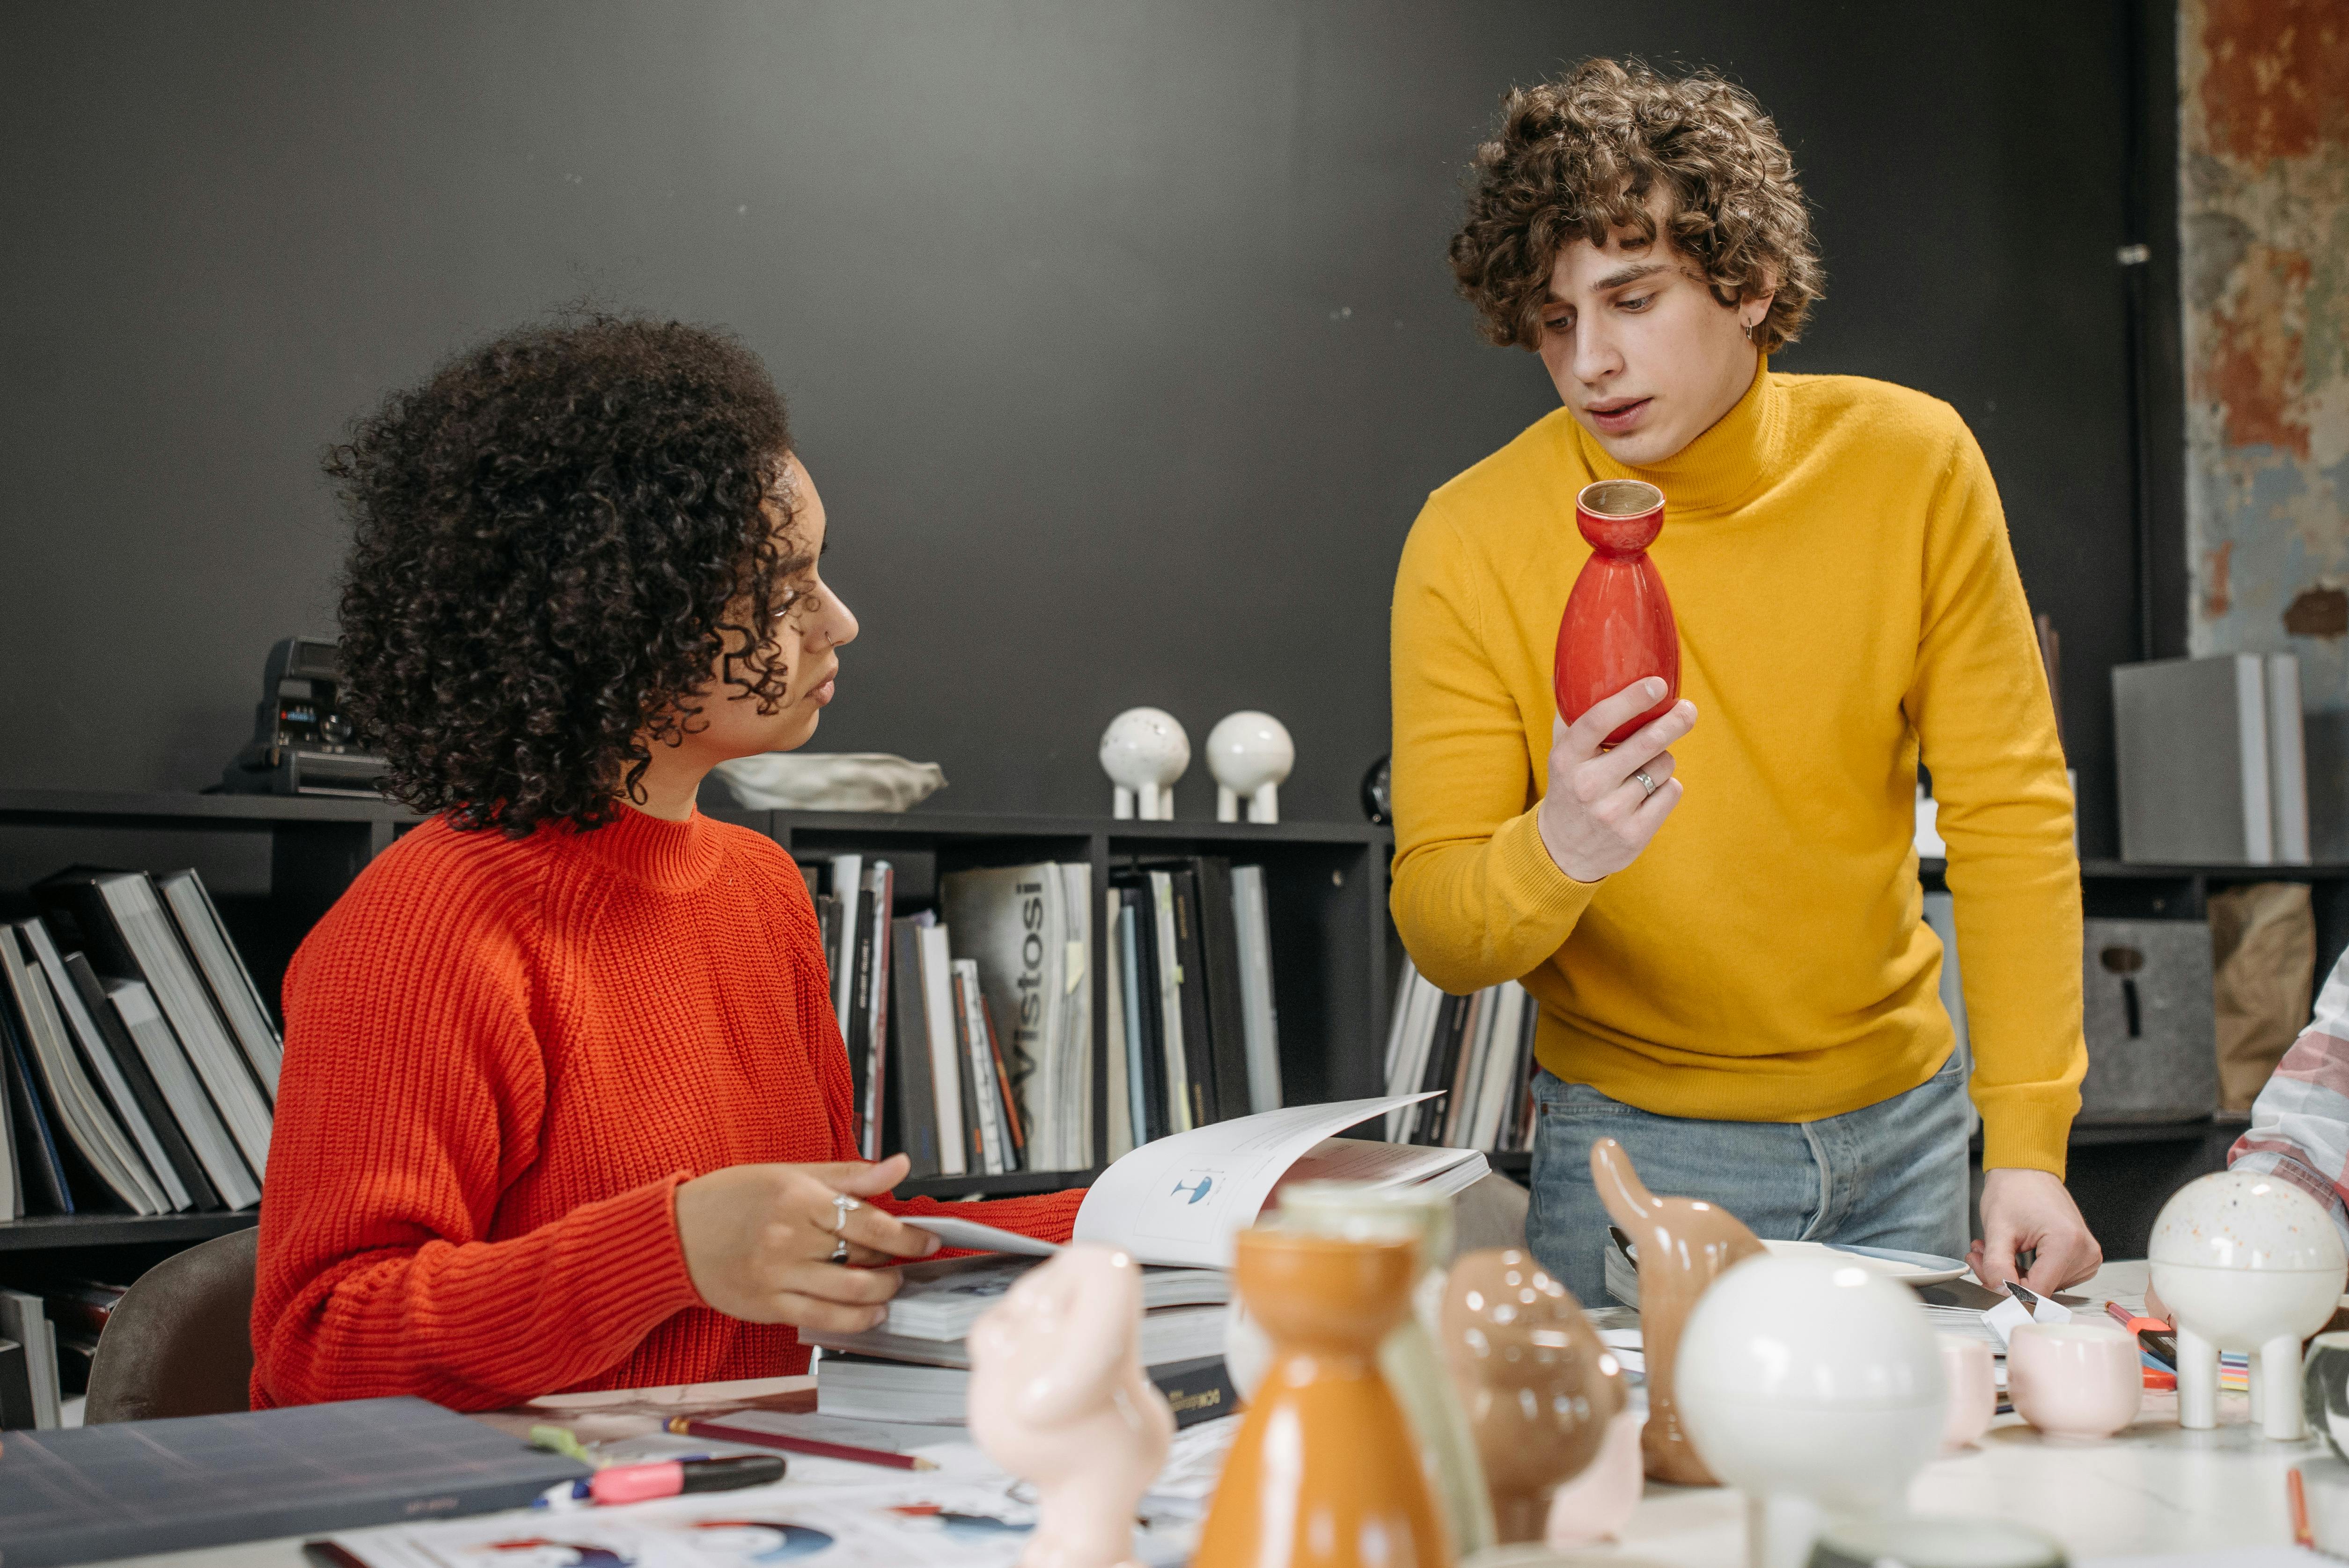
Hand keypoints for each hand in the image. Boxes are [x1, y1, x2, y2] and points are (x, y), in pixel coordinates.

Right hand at [673, 1153, 941, 1330]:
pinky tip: (869, 1313)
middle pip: (864, 1258)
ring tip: (890, 1287)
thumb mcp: (790, 1174)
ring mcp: (777, 1275)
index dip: (908, 1236)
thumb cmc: (731, 1199)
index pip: (870, 1222)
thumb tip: (898, 1166)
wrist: (675, 1235)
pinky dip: (856, 1320)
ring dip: (882, 1294)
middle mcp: (789, 1237)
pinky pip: (824, 1319)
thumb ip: (849, 1175)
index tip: (928, 1241)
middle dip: (895, 1264)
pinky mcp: (767, 1306)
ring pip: (850, 1293)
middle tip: (905, 1262)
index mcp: (798, 1198)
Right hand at [1537, 679, 1697, 882]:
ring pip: (1663, 767)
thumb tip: (1579, 672)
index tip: (1658, 684)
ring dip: (1663, 760)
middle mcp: (1587, 785)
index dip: (1632, 699)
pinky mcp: (1634, 834)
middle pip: (1646, 743)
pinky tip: (1648, 792)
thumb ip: (1573, 719)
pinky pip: (1671, 792)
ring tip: (1646, 768)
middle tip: (1688, 710)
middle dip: (1674, 722)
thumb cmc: (1570, 788)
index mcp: (1567, 758)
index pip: (1600, 720)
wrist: (1562, 850)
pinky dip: (1667, 786)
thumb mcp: (1562, 756)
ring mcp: (1612, 812)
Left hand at [1969, 1167, 2102, 1293]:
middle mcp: (2085, 1253)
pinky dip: (2029, 1271)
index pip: (2037, 1291)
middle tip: (1981, 1256)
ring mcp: (2088, 1257)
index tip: (1987, 1278)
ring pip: (2044, 1286)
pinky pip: (2052, 1277)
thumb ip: (1997, 1266)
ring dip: (2014, 1274)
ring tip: (1997, 1248)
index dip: (2007, 1290)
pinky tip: (2013, 1253)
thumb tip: (2002, 1294)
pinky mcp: (2083, 1258)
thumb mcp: (1997, 1229)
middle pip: (2040, 1289)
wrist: (2027, 1171)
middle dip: (2005, 1277)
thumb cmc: (2015, 1190)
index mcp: (2068, 1243)